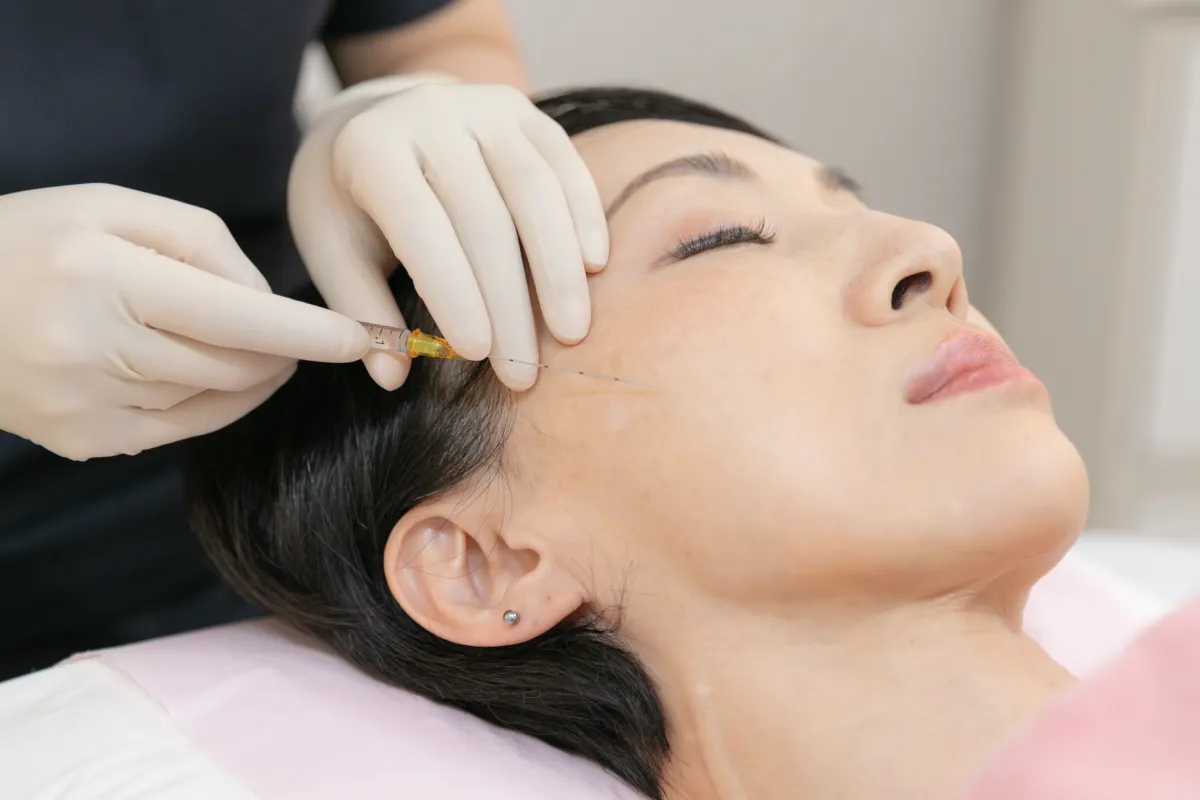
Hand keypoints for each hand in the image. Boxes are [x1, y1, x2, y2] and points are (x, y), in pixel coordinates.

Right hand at [0, 185, 368, 459]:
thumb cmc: (35, 238)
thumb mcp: (114, 208)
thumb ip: (206, 245)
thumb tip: (270, 304)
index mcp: (104, 276)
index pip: (242, 316)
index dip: (316, 332)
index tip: (371, 339)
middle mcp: (94, 347)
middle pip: (240, 364)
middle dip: (286, 348)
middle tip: (294, 328)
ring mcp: (86, 405)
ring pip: (219, 398)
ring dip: (253, 370)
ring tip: (236, 337)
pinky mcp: (84, 440)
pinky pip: (186, 425)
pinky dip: (217, 398)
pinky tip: (205, 368)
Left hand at [288, 76, 608, 390]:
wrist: (376, 118)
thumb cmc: (352, 202)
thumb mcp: (334, 250)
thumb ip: (361, 309)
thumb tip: (391, 376)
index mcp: (370, 149)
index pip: (420, 226)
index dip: (451, 291)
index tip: (477, 353)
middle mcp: (429, 113)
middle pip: (484, 217)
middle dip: (509, 302)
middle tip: (523, 372)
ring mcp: (483, 106)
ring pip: (535, 190)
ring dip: (558, 269)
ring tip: (570, 333)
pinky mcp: (525, 111)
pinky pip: (566, 165)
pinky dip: (584, 218)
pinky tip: (594, 270)